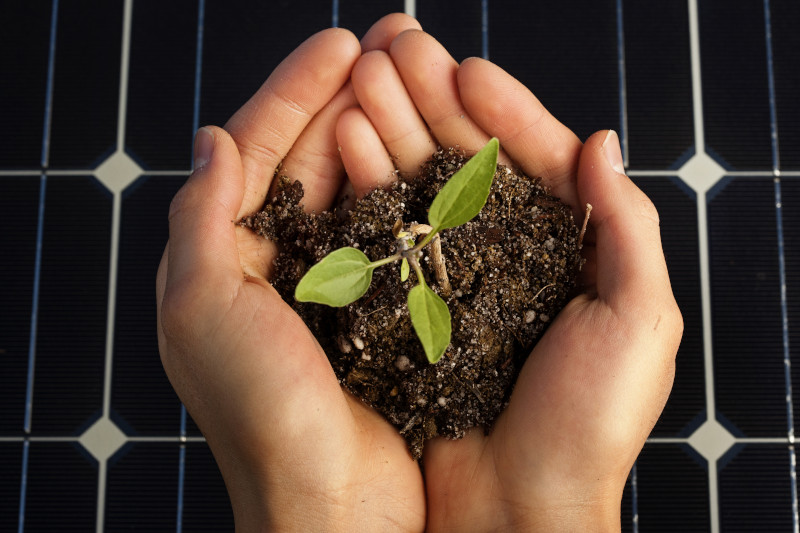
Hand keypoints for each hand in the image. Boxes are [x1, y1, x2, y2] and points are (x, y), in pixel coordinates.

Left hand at [156, 15, 428, 531]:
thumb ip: (200, 216)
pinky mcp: (377, 305)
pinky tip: (430, 148)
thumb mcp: (203, 307)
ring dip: (380, 126)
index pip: (255, 147)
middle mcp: (274, 261)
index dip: (294, 89)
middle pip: (309, 155)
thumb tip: (210, 136)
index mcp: (223, 254)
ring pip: (353, 184)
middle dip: (345, 93)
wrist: (330, 500)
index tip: (339, 42)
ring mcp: (330, 280)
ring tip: (413, 76)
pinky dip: (407, 185)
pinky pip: (391, 229)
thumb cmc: (260, 413)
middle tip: (392, 39)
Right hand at [338, 29, 681, 530]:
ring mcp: (452, 277)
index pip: (534, 158)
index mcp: (570, 249)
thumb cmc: (589, 425)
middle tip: (396, 49)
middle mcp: (507, 255)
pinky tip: (346, 145)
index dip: (502, 109)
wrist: (516, 507)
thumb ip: (629, 226)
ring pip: (421, 186)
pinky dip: (370, 188)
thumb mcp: (640, 320)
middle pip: (467, 160)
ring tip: (360, 80)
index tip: (464, 69)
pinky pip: (389, 234)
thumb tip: (602, 142)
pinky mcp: (408, 305)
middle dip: (432, 102)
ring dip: (393, 129)